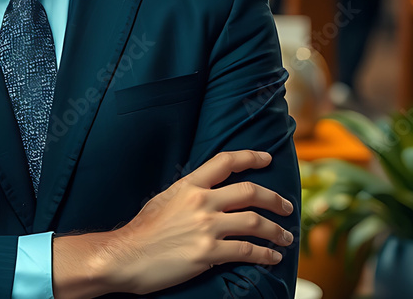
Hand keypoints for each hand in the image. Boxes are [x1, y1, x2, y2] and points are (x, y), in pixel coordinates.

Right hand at [104, 150, 294, 295]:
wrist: (125, 255)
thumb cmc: (142, 230)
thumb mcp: (164, 199)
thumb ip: (188, 193)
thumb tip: (207, 192)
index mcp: (189, 185)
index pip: (226, 162)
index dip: (251, 157)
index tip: (267, 158)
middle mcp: (201, 201)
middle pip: (249, 192)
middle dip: (274, 199)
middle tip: (287, 206)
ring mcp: (206, 227)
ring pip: (255, 222)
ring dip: (276, 230)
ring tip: (286, 236)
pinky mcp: (208, 253)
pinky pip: (247, 251)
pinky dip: (265, 254)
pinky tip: (272, 257)